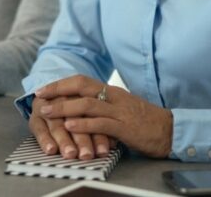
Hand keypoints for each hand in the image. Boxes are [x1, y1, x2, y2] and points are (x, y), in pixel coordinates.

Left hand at [35, 74, 173, 158]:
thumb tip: (79, 107)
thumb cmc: (144, 121)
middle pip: (81, 86)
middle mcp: (114, 97)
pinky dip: (83, 124)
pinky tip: (69, 126)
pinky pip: (101, 123)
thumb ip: (102, 106)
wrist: (170, 130)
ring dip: (64, 108)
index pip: (82, 81)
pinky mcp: (125, 127)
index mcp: (112, 91)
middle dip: (58, 90)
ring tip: (47, 111)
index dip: (61, 84)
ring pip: (88, 104)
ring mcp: (120, 111)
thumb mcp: (121, 108)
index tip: (43, 89)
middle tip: (39, 96)